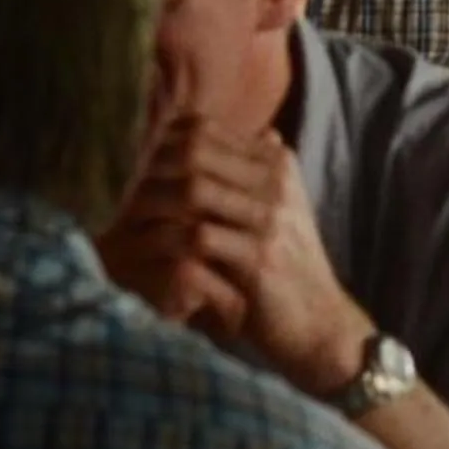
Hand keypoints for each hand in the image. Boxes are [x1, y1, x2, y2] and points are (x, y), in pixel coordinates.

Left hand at [97, 116, 376, 399]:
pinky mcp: (260, 257)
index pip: (202, 129)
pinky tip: (154, 252)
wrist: (319, 321)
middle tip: (130, 198)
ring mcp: (270, 217)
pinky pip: (200, 236)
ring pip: (194, 188)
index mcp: (275, 162)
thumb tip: (197, 127)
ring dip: (156, 205)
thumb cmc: (282, 263)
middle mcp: (276, 181)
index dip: (161, 146)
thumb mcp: (270, 208)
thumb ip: (239, 168)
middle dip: (153, 172)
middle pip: (194, 150)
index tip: (141, 174)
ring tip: (133, 224)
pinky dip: (170, 241)